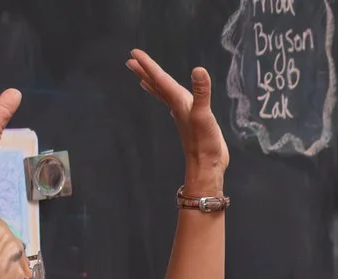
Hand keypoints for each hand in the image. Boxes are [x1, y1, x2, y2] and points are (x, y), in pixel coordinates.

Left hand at [129, 49, 228, 192]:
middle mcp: (177, 106)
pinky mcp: (189, 122)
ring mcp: (182, 115)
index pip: (160, 79)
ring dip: (153, 85)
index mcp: (179, 102)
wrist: (207, 166)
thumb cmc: (204, 143)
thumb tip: (199, 70)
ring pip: (163, 95)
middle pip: (157, 86)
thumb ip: (201, 93)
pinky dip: (168, 99)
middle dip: (145, 73)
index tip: (133, 53)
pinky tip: (168, 100)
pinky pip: (173, 105)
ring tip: (141, 78)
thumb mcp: (204, 116)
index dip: (148, 65)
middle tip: (130, 61)